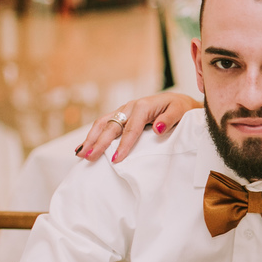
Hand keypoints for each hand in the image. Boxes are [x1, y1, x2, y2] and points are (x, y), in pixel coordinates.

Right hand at [76, 92, 199, 161]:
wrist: (180, 102)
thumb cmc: (180, 109)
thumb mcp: (180, 112)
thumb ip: (169, 120)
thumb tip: (156, 128)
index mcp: (143, 106)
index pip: (130, 129)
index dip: (123, 145)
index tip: (116, 159)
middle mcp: (130, 107)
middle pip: (111, 126)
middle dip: (99, 142)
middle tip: (89, 157)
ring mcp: (124, 111)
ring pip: (103, 123)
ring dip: (90, 138)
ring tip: (80, 153)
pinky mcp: (122, 115)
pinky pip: (105, 124)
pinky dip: (94, 134)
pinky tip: (85, 145)